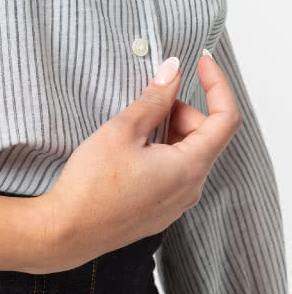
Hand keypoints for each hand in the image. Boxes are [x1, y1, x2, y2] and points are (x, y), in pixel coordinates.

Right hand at [31, 51, 241, 272]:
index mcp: (189, 167)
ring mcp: (177, 203)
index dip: (217, 85)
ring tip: (132, 127)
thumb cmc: (92, 183)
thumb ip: (154, 99)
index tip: (201, 63)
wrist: (69, 231)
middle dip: (181, 109)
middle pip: (205, 135)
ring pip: (189, 153)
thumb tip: (173, 72)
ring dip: (169, 130)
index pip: (225, 119)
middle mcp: (191, 189)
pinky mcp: (161, 209)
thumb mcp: (122, 131)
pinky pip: (175, 171)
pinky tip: (130, 149)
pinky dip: (162, 150)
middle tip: (147, 101)